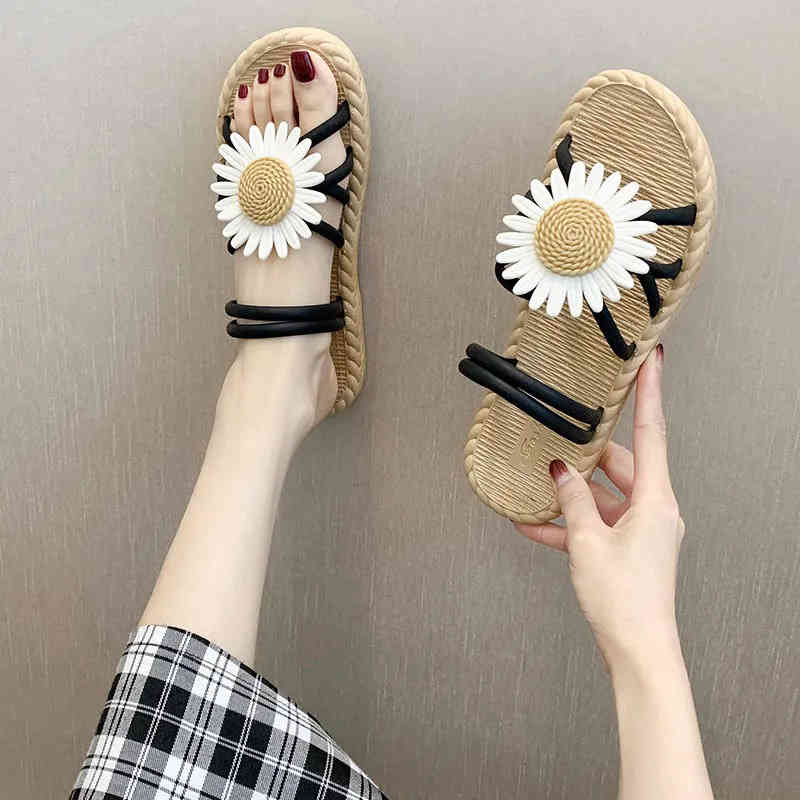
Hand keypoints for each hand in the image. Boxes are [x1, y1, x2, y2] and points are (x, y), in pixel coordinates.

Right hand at [517, 345, 684, 672]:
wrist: (637, 653)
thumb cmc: (624, 600)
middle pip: (619, 464)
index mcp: (655, 500)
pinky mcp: (627, 549)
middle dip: (585, 453)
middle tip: (562, 431)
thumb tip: (560, 470)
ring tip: (535, 483)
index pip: (652, 432)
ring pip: (603, 495)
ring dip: (570, 493)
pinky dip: (569, 523)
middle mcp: (654, 509)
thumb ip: (572, 500)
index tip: (651, 361)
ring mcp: (641, 529)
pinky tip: (533, 524)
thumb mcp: (588, 541)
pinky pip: (595, 525)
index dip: (651, 393)